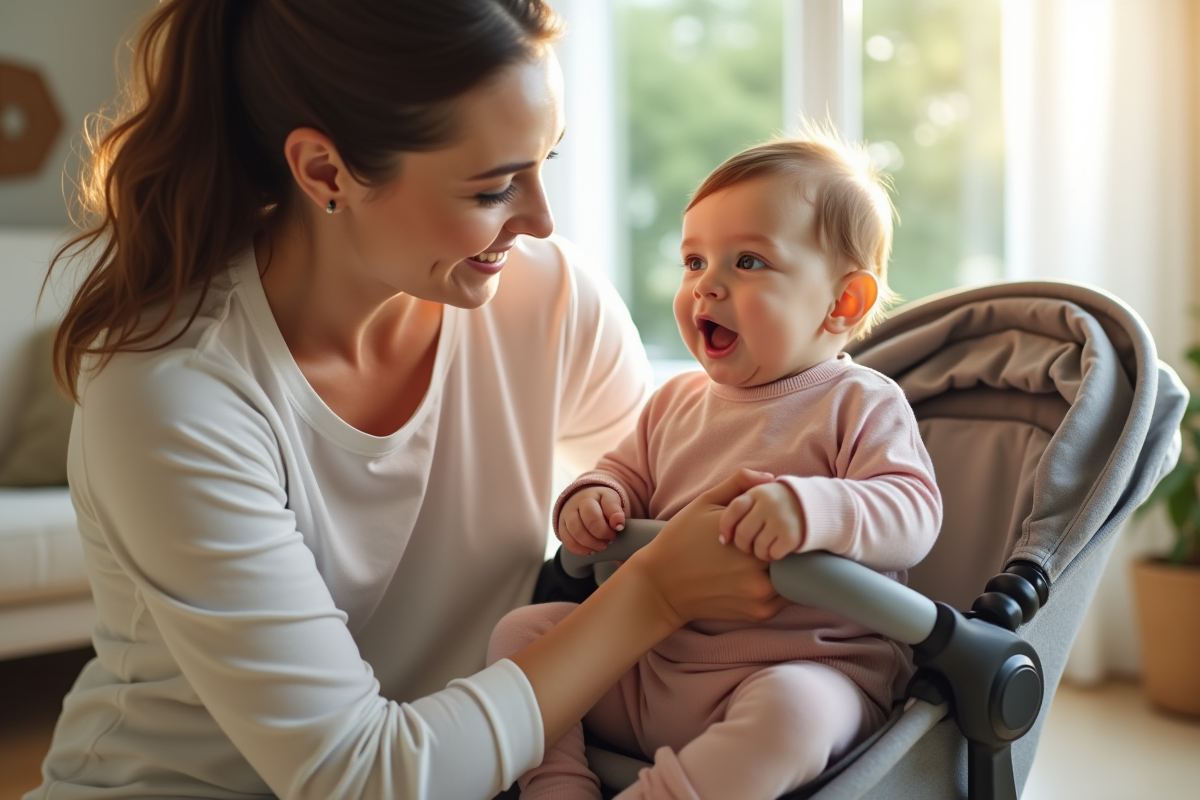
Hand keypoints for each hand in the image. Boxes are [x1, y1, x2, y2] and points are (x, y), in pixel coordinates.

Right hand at [557, 486, 625, 555]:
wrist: (582, 500)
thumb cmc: (601, 504)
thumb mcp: (612, 502)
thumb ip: (617, 512)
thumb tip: (619, 525)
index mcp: (595, 495)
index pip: (606, 505)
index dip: (614, 519)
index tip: (620, 528)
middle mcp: (578, 503)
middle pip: (589, 521)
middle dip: (602, 534)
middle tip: (610, 540)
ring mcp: (567, 514)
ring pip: (576, 531)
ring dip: (591, 543)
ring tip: (601, 547)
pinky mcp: (561, 526)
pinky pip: (567, 540)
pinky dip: (579, 549)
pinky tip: (590, 551)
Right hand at [624, 468, 789, 626]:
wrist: (660, 585)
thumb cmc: (680, 540)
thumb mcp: (704, 504)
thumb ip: (738, 485)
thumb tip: (770, 477)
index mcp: (751, 545)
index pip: (791, 533)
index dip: (787, 526)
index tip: (782, 523)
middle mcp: (759, 576)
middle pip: (796, 559)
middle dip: (789, 548)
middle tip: (780, 540)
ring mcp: (760, 599)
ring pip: (793, 580)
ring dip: (787, 569)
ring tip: (773, 558)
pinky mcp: (757, 615)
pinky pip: (783, 600)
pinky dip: (779, 588)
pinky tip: (763, 576)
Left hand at [719, 481, 803, 560]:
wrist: (819, 505)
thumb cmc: (780, 501)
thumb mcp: (760, 489)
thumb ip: (739, 492)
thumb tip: (724, 532)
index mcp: (757, 492)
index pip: (734, 510)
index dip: (726, 527)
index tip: (724, 540)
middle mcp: (769, 504)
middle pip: (743, 533)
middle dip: (743, 544)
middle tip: (748, 546)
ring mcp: (781, 520)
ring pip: (758, 547)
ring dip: (760, 552)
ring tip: (765, 546)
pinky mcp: (792, 536)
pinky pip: (773, 554)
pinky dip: (774, 555)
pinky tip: (778, 549)